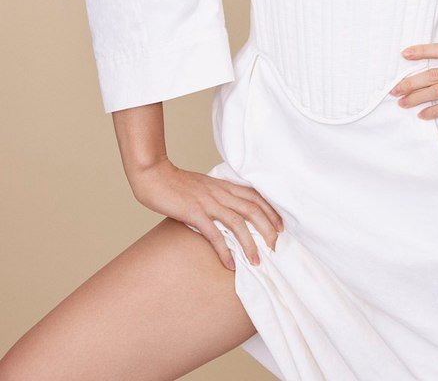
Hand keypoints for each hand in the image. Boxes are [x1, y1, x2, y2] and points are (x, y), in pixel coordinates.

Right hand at [129, 157, 284, 270]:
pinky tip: (230, 264)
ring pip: (237, 222)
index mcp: (224, 185)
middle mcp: (220, 192)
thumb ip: (218, 195)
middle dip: (267, 229)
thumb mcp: (204, 185)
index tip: (281, 227)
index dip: (271, 211)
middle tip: (275, 247)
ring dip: (249, 243)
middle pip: (252, 209)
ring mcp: (208, 202)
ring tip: (256, 261)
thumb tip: (228, 209)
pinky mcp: (194, 213)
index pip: (255, 196)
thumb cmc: (177, 183)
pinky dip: (224, 249)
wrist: (154, 175)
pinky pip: (213, 233)